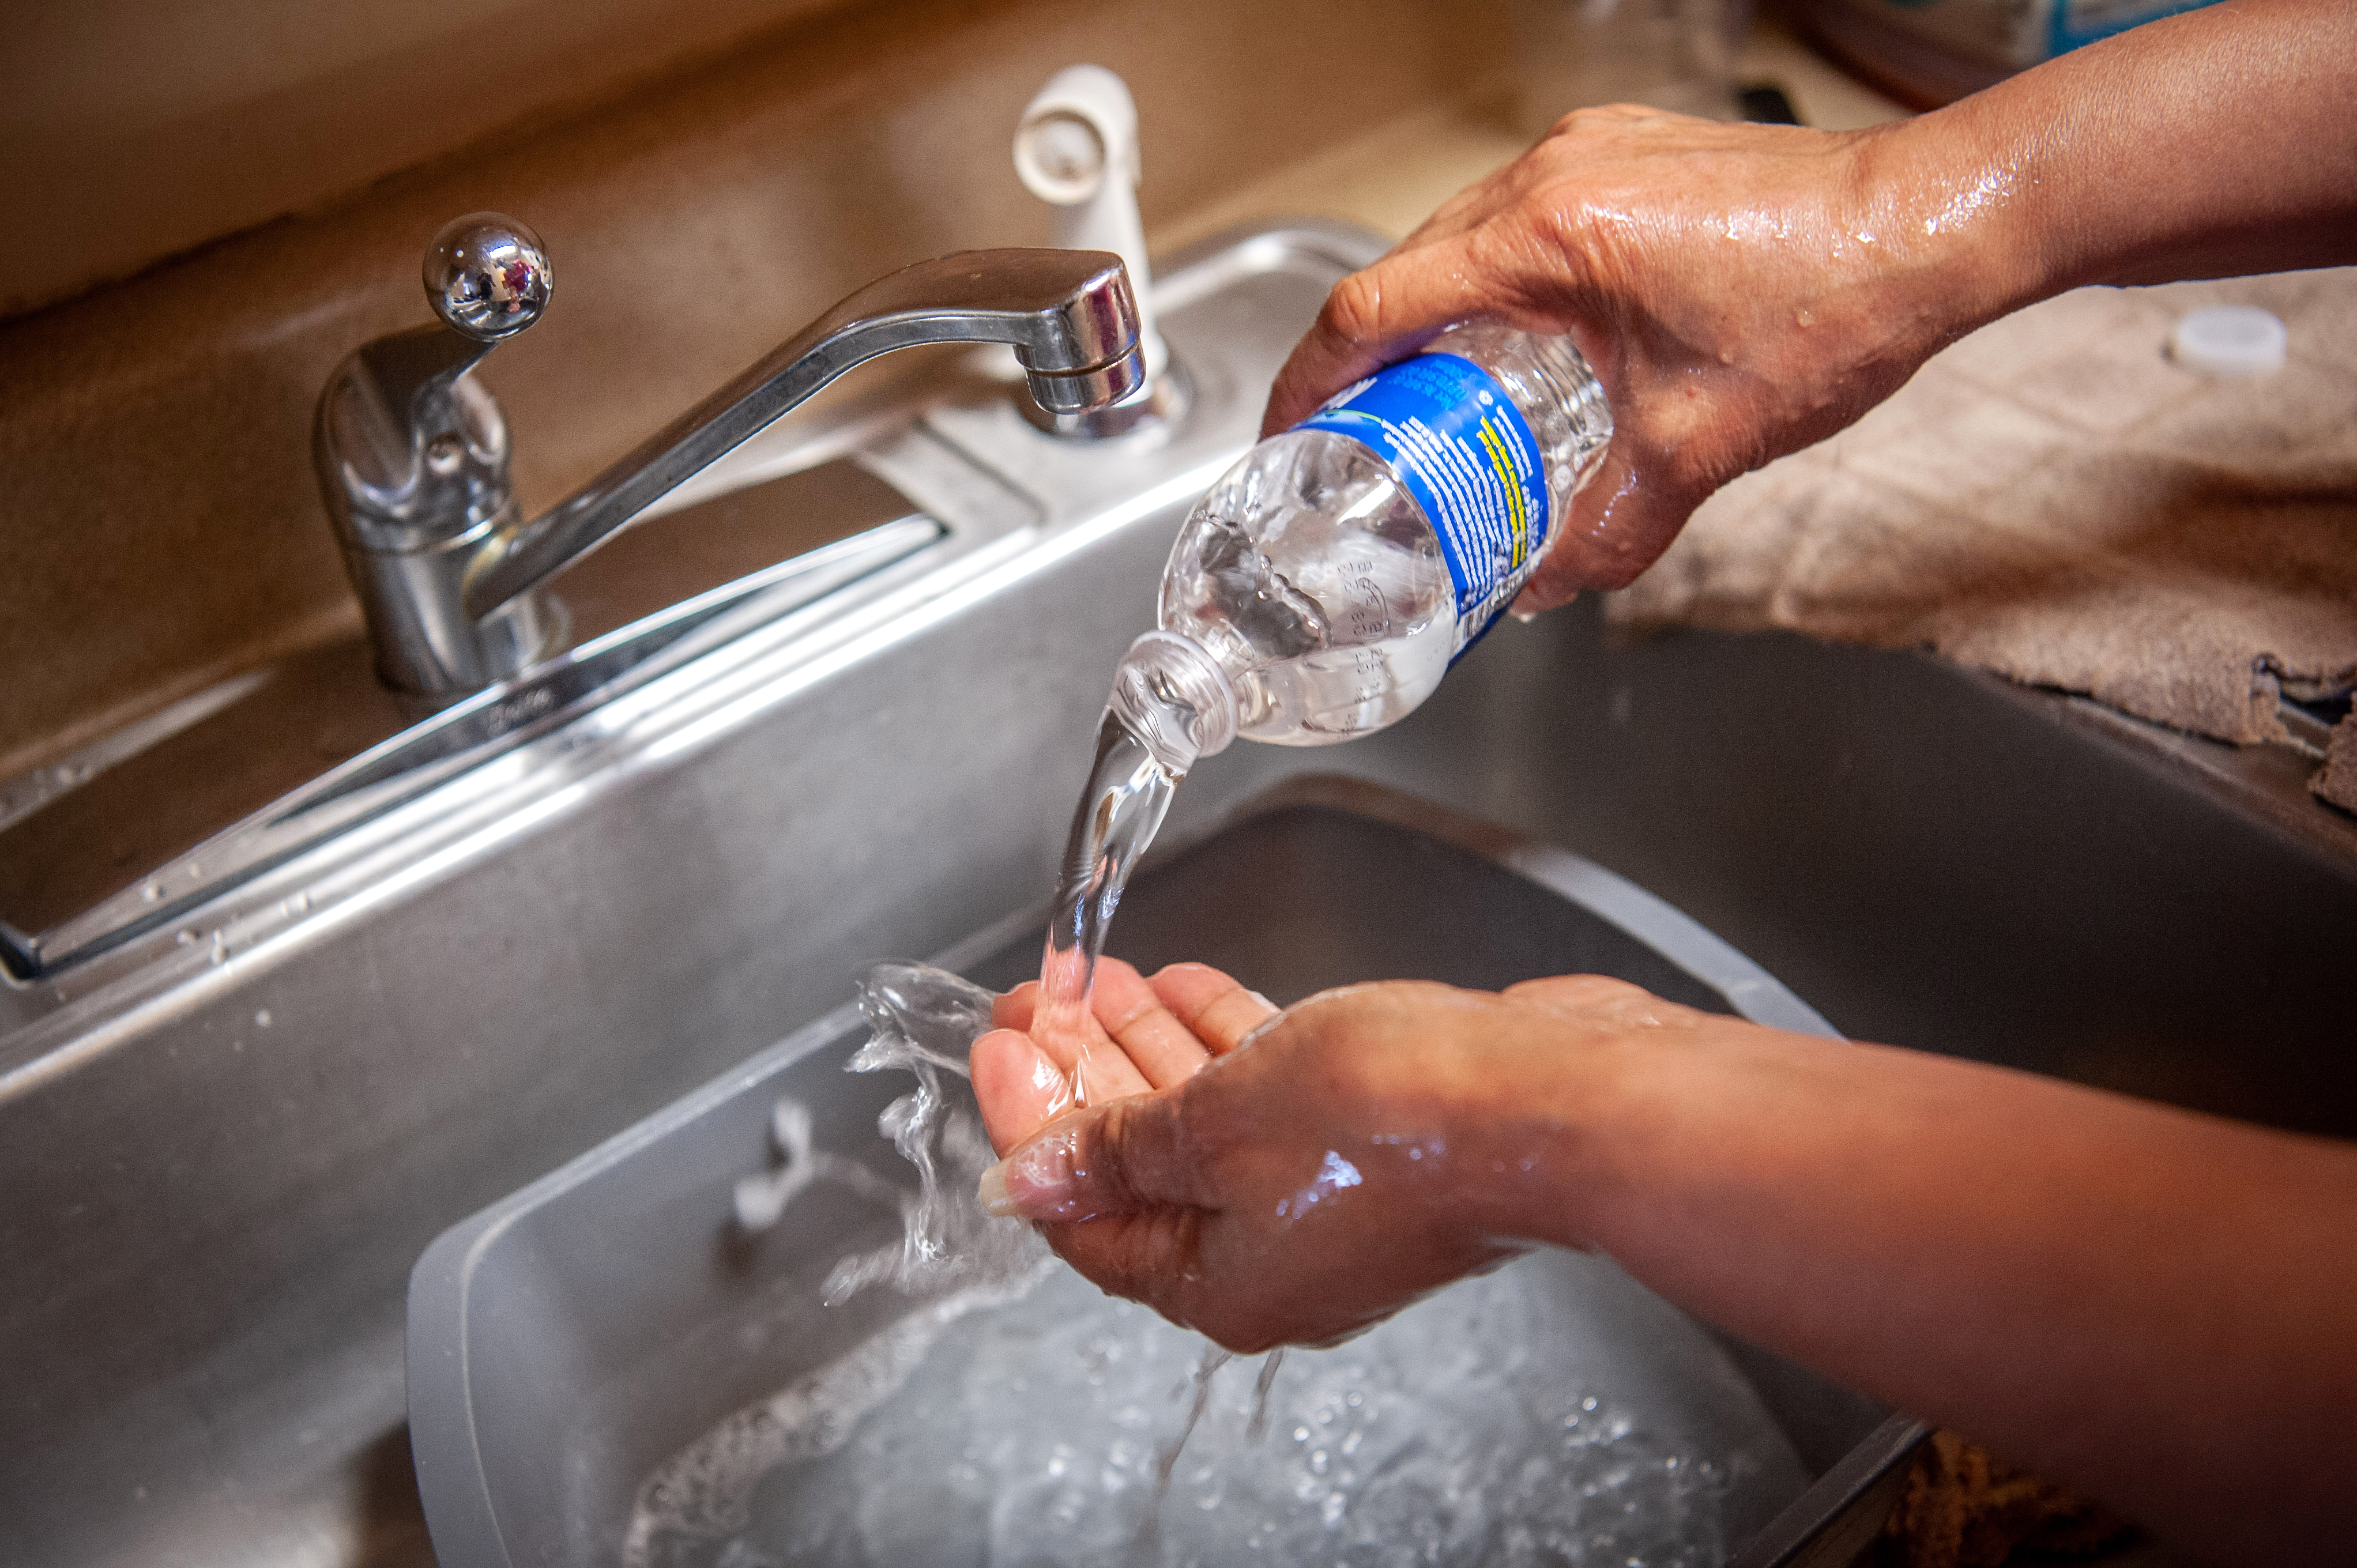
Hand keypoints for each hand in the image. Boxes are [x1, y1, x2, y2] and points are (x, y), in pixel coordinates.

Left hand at [971, 962, 1720, 1350]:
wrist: (1559, 1101)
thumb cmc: (1403, 1122)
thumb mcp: (1219, 1124)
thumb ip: (1118, 1149)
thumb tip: (1028, 1182)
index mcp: (1223, 1284)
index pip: (1087, 1214)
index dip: (1031, 1123)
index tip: (1002, 1039)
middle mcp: (1276, 1255)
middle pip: (1144, 1167)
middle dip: (1084, 1076)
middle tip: (1038, 1000)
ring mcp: (1334, 1198)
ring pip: (1211, 1123)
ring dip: (1151, 1049)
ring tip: (1100, 980)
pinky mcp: (1382, 1143)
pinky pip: (1276, 1096)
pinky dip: (1229, 1043)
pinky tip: (1193, 991)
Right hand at [1262, 106, 2008, 607]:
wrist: (1941, 221)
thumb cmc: (1835, 301)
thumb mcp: (1700, 444)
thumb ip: (1608, 527)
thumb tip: (1552, 583)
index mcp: (1545, 234)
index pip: (1373, 303)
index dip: (1311, 377)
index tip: (1291, 431)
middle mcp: (1555, 172)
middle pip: (1409, 265)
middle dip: (1371, 355)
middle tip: (1361, 435)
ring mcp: (1596, 150)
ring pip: (1467, 236)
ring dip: (1438, 316)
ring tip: (1438, 395)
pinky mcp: (1637, 152)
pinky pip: (1528, 216)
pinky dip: (1503, 282)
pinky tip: (1531, 343)